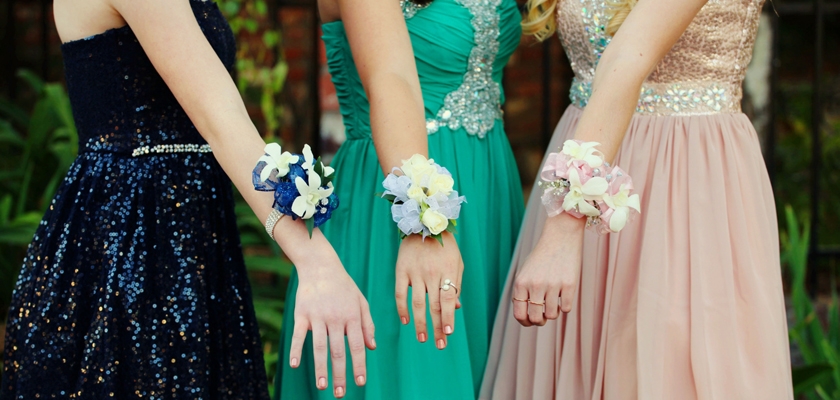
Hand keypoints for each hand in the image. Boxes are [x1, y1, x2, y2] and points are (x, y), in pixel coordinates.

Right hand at [287, 240, 374, 398]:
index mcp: (352, 316)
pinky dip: (295, 350)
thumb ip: (368, 324)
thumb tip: (372, 348)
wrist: (320, 265)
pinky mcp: (301, 313)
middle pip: (338, 351)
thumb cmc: (343, 285)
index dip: (359, 365)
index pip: (357, 346)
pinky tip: (294, 366)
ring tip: (322, 386)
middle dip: (340, 374)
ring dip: (321, 368)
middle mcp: (336, 318)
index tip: (360, 383)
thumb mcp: (361, 301)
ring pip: (319, 347)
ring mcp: (318, 316)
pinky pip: (298, 335)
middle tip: (340, 394)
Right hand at [395, 232, 463, 349]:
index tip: (448, 333)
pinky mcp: (401, 270)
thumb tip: (456, 308)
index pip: (448, 300)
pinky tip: (406, 321)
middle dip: (437, 327)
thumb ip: (456, 285)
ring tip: (422, 338)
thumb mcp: (456, 262)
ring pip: (418, 303)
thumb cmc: (444, 246)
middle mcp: (432, 273)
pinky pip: (400, 293)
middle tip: (439, 344)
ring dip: (420, 323)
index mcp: (448, 271)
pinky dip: (402, 308)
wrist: (423, 224)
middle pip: (434, 306)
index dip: (447, 317)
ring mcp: (415, 272)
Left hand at [513, 213, 584, 326]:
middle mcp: (535, 285)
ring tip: (554, 302)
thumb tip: (526, 318)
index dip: (525, 322)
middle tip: (544, 316)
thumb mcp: (525, 273)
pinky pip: (566, 308)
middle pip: (536, 319)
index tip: (531, 321)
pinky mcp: (569, 284)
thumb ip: (522, 293)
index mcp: (521, 283)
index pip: (519, 314)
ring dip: (553, 313)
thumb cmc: (541, 258)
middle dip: (540, 321)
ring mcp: (553, 285)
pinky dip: (565, 306)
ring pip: (552, 315)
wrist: (560, 237)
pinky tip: (564, 295)